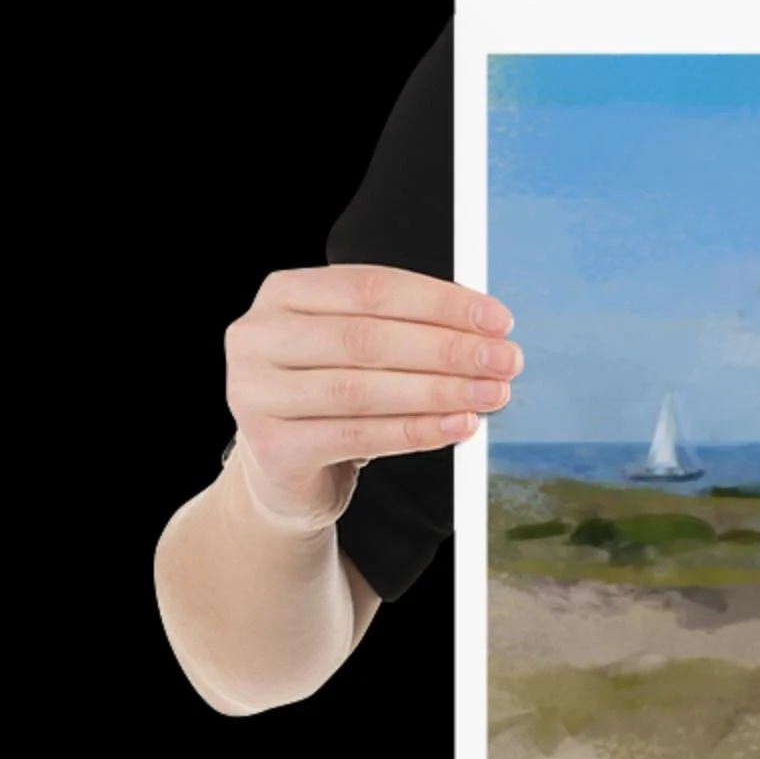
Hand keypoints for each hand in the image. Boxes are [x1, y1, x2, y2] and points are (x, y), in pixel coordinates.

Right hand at [224, 265, 522, 521]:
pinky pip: (358, 436)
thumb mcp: (359, 349)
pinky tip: (458, 426)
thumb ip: (409, 328)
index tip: (497, 320)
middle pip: (368, 338)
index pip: (372, 288)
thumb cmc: (331, 395)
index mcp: (285, 294)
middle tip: (504, 361)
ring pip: (363, 389)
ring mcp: (255, 393)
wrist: (283, 470)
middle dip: (448, 349)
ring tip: (491, 395)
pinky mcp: (271, 447)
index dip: (441, 303)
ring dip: (440, 392)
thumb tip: (487, 329)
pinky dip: (417, 431)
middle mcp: (259, 337)